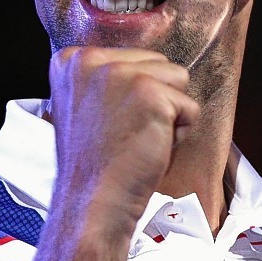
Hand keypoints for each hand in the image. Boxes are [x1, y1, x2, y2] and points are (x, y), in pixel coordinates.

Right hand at [46, 46, 199, 233]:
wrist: (92, 202)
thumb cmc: (95, 163)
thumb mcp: (85, 105)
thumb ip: (106, 80)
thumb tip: (147, 65)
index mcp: (72, 60)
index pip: (132, 58)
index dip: (133, 95)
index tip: (109, 124)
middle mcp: (91, 59)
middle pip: (158, 63)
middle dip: (155, 99)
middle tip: (126, 133)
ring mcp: (121, 74)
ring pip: (178, 79)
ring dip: (170, 113)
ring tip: (139, 138)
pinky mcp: (150, 94)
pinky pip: (190, 107)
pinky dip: (179, 133)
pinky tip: (150, 148)